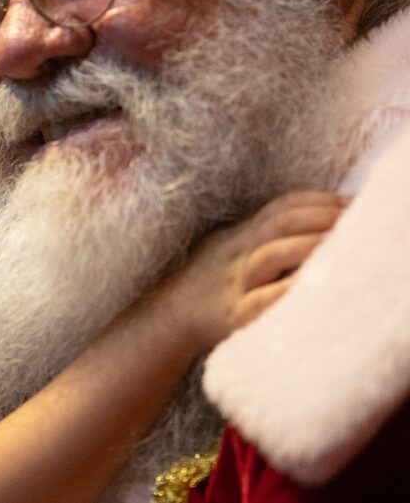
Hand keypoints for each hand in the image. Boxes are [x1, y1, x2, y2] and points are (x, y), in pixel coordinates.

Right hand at [160, 191, 345, 349]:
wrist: (164, 318)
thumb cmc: (203, 284)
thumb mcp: (223, 248)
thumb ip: (258, 234)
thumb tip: (307, 219)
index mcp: (237, 238)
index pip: (279, 208)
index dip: (317, 200)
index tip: (350, 202)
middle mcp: (236, 256)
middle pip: (279, 225)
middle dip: (321, 218)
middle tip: (354, 220)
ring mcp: (233, 286)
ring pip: (270, 256)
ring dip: (308, 247)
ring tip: (340, 246)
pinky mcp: (233, 317)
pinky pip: (262, 301)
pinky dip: (289, 291)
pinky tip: (311, 286)